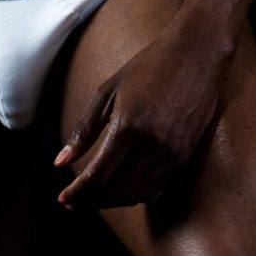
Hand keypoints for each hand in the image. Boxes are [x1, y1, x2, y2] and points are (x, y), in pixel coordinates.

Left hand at [54, 18, 231, 210]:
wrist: (195, 55)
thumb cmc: (147, 67)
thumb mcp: (108, 90)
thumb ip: (85, 129)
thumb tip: (60, 162)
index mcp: (128, 126)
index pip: (97, 175)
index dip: (78, 192)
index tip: (62, 199)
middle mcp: (151, 145)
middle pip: (115, 190)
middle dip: (90, 200)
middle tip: (73, 200)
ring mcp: (171, 153)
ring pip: (135, 194)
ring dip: (111, 201)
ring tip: (93, 197)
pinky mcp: (184, 156)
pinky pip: (155, 188)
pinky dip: (134, 195)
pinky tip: (121, 189)